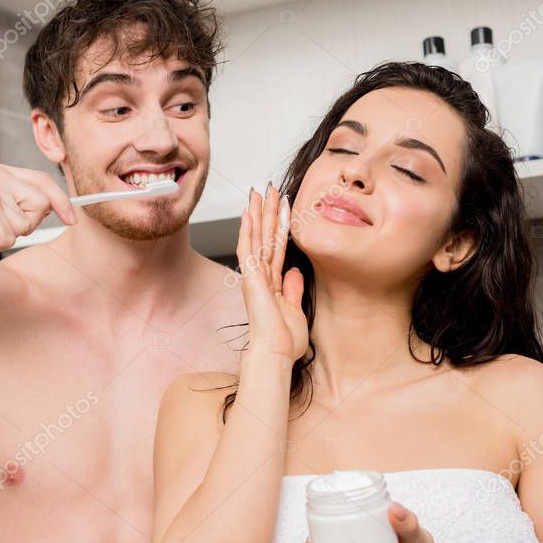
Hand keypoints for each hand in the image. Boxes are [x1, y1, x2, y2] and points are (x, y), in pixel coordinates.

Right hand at [236, 183, 307, 359]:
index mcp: (272, 283)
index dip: (280, 225)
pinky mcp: (250, 278)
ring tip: (260, 191)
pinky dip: (248, 229)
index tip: (284, 205)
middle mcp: (261, 276)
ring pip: (256, 237)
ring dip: (258, 213)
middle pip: (265, 236)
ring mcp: (254, 276)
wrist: (275, 354)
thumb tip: (295, 271)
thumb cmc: (283, 341)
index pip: (277, 247)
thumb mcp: (295, 310)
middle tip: (269, 188)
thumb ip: (293, 289)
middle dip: (267, 211)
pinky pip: (248, 248)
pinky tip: (249, 211)